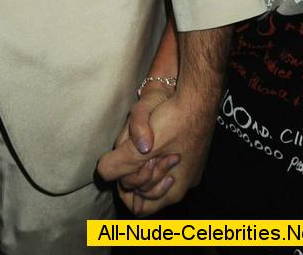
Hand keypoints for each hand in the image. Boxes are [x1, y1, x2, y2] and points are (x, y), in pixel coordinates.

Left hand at [98, 83, 215, 215]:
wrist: (199, 95)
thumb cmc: (174, 120)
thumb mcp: (141, 144)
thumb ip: (120, 163)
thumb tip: (103, 173)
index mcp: (174, 190)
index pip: (139, 207)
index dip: (127, 188)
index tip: (126, 165)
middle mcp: (185, 184)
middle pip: (148, 189)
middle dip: (137, 171)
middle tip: (139, 149)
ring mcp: (191, 168)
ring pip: (158, 174)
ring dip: (147, 160)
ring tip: (147, 140)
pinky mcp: (192, 153)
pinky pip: (169, 161)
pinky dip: (158, 151)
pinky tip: (157, 133)